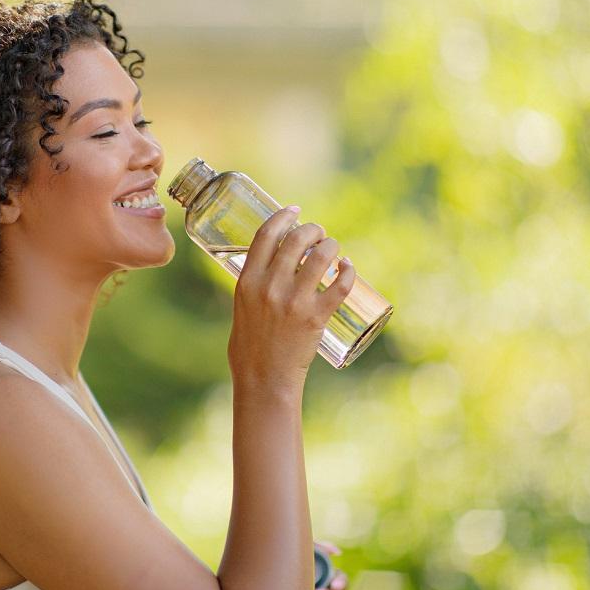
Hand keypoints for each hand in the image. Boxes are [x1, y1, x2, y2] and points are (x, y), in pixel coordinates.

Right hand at [228, 206, 355, 392]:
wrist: (263, 378)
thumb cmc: (249, 346)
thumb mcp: (241, 307)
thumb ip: (254, 285)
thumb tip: (272, 266)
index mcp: (247, 281)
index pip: (266, 235)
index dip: (283, 216)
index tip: (295, 211)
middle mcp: (269, 286)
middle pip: (296, 239)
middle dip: (312, 229)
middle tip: (319, 234)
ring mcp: (294, 301)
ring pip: (321, 256)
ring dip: (331, 245)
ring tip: (333, 249)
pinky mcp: (315, 317)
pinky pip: (340, 284)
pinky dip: (348, 270)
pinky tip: (348, 267)